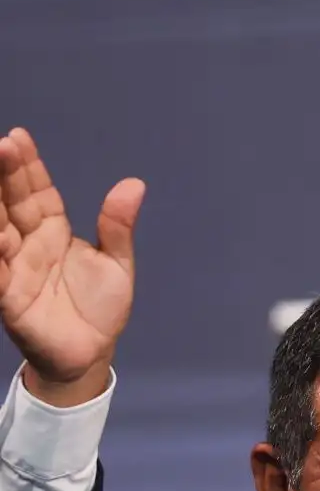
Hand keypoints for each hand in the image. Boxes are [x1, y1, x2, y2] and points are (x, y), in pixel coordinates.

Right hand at [0, 127, 143, 402]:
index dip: (28, 166)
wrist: (91, 354)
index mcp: (52, 231)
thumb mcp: (116, 263)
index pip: (36, 192)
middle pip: (12, 203)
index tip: (18, 137)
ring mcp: (14, 268)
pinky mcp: (8, 296)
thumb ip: (117, 226)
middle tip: (1, 145)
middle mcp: (27, 244)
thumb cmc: (101, 307)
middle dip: (4, 175)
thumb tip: (135, 184)